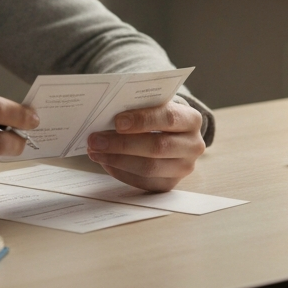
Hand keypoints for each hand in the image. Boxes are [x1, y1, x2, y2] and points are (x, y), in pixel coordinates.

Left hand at [86, 97, 204, 191]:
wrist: (172, 133)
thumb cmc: (157, 114)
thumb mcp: (154, 104)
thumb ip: (137, 105)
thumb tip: (105, 112)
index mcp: (191, 119)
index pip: (168, 118)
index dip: (142, 120)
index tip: (117, 122)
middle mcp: (193, 145)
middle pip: (157, 147)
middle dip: (122, 144)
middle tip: (95, 139)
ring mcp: (183, 168)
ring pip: (148, 168)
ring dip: (116, 159)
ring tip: (94, 151)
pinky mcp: (169, 184)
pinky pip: (142, 182)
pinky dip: (120, 171)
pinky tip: (105, 161)